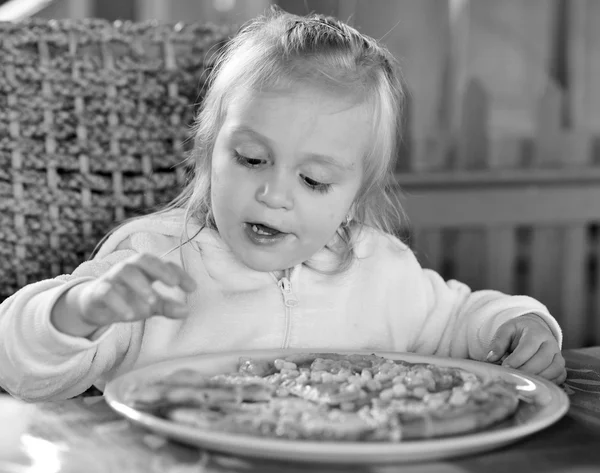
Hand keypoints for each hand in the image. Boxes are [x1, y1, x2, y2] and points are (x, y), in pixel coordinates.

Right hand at [64, 253, 196, 331]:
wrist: (93, 306)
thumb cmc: (127, 300)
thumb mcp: (150, 305)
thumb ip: (167, 307)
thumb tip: (187, 312)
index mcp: (145, 270)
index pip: (164, 265)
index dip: (179, 273)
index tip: (193, 288)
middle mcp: (129, 269)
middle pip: (143, 259)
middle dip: (160, 269)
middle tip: (173, 284)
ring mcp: (112, 278)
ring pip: (126, 271)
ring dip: (141, 285)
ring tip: (153, 302)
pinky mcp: (97, 291)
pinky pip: (107, 292)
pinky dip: (118, 302)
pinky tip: (130, 316)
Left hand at [487, 313, 565, 384]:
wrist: (533, 330)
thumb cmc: (518, 332)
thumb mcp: (506, 330)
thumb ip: (498, 342)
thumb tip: (491, 358)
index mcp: (536, 332)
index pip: (528, 347)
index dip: (517, 359)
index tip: (505, 367)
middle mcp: (551, 343)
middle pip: (541, 360)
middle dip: (525, 370)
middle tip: (512, 376)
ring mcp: (558, 355)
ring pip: (553, 370)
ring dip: (537, 378)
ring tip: (521, 381)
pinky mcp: (561, 366)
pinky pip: (560, 377)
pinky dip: (549, 383)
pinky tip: (534, 385)